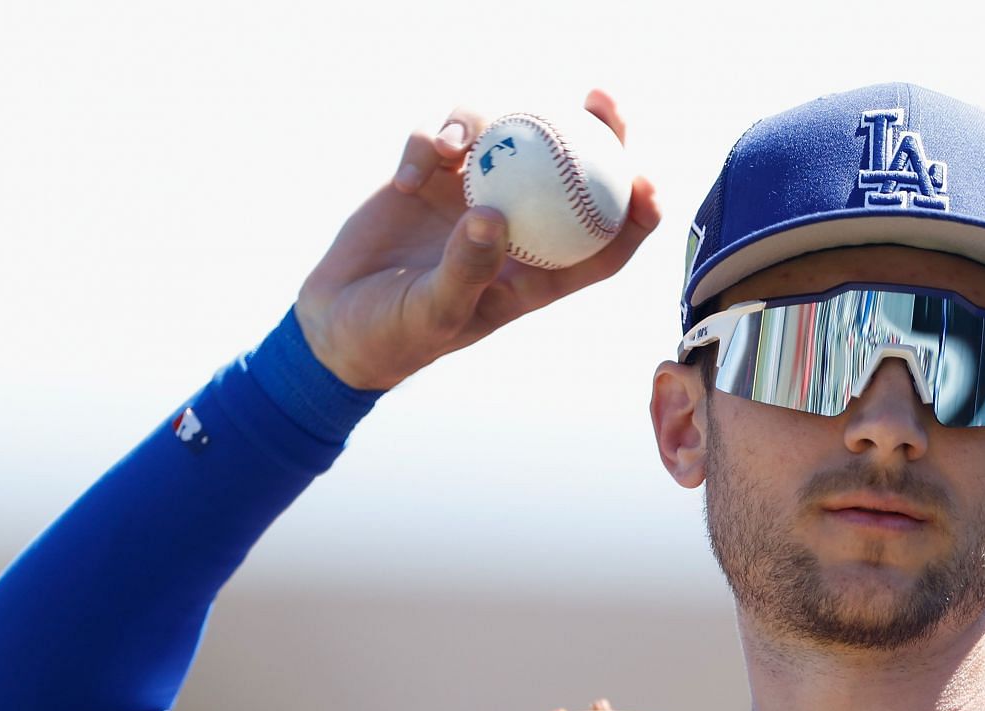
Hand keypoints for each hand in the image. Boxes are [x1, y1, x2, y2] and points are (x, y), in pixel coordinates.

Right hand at [294, 89, 660, 389]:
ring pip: (504, 138)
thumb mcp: (435, 312)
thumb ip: (466, 270)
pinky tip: (408, 179)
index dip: (636, 211)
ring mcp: (472, 196)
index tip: (647, 181)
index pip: (604, 241)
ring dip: (486, 126)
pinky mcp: (430, 178)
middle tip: (601, 102)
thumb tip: (494, 217)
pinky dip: (425, 147)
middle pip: (571, 171)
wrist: (336, 324)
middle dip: (597, 131)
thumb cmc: (397, 335)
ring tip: (452, 147)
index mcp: (536, 274)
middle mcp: (514, 228)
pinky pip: (439, 140)